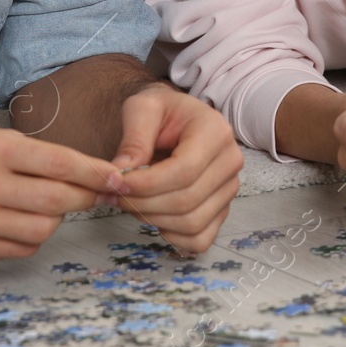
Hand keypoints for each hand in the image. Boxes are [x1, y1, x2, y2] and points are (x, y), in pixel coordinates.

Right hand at [0, 125, 124, 260]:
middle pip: (56, 200)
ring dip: (58, 217)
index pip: (59, 163)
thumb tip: (96, 175)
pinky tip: (24, 219)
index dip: (95, 172)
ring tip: (49, 204)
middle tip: (98, 192)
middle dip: (85, 197)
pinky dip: (35, 235)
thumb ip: (41, 155)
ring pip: (44, 229)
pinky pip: (23, 247)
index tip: (119, 178)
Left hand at [109, 84, 242, 253]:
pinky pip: (200, 238)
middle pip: (187, 200)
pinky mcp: (221, 210)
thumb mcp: (142, 108)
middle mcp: (230, 162)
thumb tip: (122, 173)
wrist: (178, 120)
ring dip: (153, 220)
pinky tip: (153, 216)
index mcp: (215, 132)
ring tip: (131, 202)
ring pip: (192, 223)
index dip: (147, 184)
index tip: (117, 183)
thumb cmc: (162, 112)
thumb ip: (134, 138)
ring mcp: (229, 189)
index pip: (184, 171)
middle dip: (144, 203)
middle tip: (115, 194)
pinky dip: (172, 236)